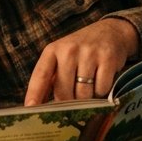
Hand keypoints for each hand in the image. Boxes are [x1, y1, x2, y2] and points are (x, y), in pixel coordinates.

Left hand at [24, 17, 139, 104]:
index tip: (30, 108)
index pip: (41, 75)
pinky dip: (102, 91)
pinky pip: (101, 89)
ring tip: (89, 87)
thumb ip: (51, 78)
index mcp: (53, 50)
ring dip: (86, 99)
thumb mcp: (61, 57)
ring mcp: (89, 53)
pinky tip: (101, 80)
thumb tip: (39, 106)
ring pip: (83, 94)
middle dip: (69, 102)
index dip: (34, 93)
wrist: (111, 32)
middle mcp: (69, 50)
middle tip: (74, 99)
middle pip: (64, 92)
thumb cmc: (81, 51)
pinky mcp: (108, 59)